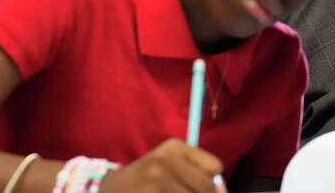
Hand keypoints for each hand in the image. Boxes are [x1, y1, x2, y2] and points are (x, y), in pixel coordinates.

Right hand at [100, 138, 226, 192]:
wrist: (112, 188)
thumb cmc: (148, 178)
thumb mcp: (170, 166)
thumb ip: (199, 174)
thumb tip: (222, 190)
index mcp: (173, 145)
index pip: (215, 166)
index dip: (207, 178)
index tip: (191, 180)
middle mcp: (165, 159)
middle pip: (207, 186)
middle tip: (180, 190)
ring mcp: (157, 179)